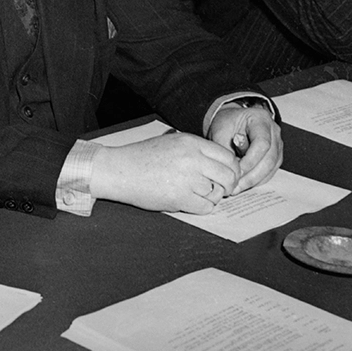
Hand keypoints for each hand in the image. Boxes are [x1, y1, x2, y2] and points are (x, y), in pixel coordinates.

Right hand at [90, 131, 239, 212]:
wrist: (120, 169)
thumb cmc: (143, 156)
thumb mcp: (172, 142)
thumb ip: (195, 150)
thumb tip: (220, 164)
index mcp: (191, 142)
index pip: (227, 157)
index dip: (232, 169)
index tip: (227, 176)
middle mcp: (192, 158)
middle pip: (228, 176)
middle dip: (228, 186)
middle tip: (220, 190)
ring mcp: (187, 178)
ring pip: (218, 193)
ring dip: (212, 197)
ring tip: (199, 195)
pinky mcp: (180, 197)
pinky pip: (205, 207)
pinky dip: (202, 208)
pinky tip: (191, 202)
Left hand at [207, 103, 282, 193]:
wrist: (231, 121)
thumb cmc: (226, 124)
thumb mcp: (220, 132)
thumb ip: (226, 150)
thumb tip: (232, 171)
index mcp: (260, 119)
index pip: (262, 144)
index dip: (250, 161)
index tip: (236, 171)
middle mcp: (273, 131)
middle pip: (269, 159)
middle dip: (252, 176)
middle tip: (236, 185)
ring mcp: (277, 144)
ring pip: (271, 168)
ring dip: (254, 180)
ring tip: (237, 187)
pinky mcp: (276, 156)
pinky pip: (270, 172)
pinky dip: (257, 180)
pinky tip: (244, 184)